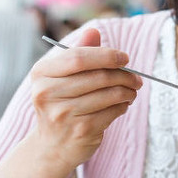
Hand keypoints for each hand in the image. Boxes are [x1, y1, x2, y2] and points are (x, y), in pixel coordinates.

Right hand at [29, 27, 142, 169]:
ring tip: (132, 91)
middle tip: (136, 78)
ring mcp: (64, 114)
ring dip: (127, 91)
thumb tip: (93, 30)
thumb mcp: (61, 77)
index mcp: (41, 74)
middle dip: (124, 75)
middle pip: (98, 76)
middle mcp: (48, 93)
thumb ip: (78, 53)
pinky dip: (123, 106)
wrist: (51, 146)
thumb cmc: (60, 104)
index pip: (78, 57)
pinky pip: (113, 111)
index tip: (124, 58)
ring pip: (109, 94)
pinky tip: (122, 105)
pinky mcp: (81, 131)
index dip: (106, 55)